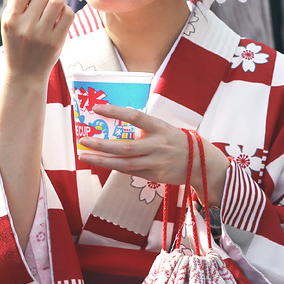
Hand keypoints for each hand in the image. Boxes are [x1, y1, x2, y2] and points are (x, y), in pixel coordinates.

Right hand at [1, 0, 73, 82]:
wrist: (24, 73)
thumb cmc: (17, 41)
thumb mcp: (11, 19)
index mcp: (11, 17)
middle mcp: (25, 25)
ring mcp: (41, 35)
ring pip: (58, 1)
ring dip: (58, 1)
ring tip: (52, 9)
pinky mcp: (56, 42)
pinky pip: (68, 14)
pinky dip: (66, 12)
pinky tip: (59, 19)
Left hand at [76, 105, 227, 204]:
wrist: (200, 163)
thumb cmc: (176, 141)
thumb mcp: (163, 128)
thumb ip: (143, 127)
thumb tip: (116, 123)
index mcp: (160, 127)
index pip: (134, 116)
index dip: (115, 112)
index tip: (96, 108)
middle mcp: (158, 145)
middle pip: (124, 147)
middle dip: (101, 144)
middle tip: (83, 140)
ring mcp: (156, 162)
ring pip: (124, 164)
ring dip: (101, 160)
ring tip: (84, 156)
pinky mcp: (155, 176)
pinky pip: (130, 172)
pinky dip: (114, 167)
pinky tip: (101, 163)